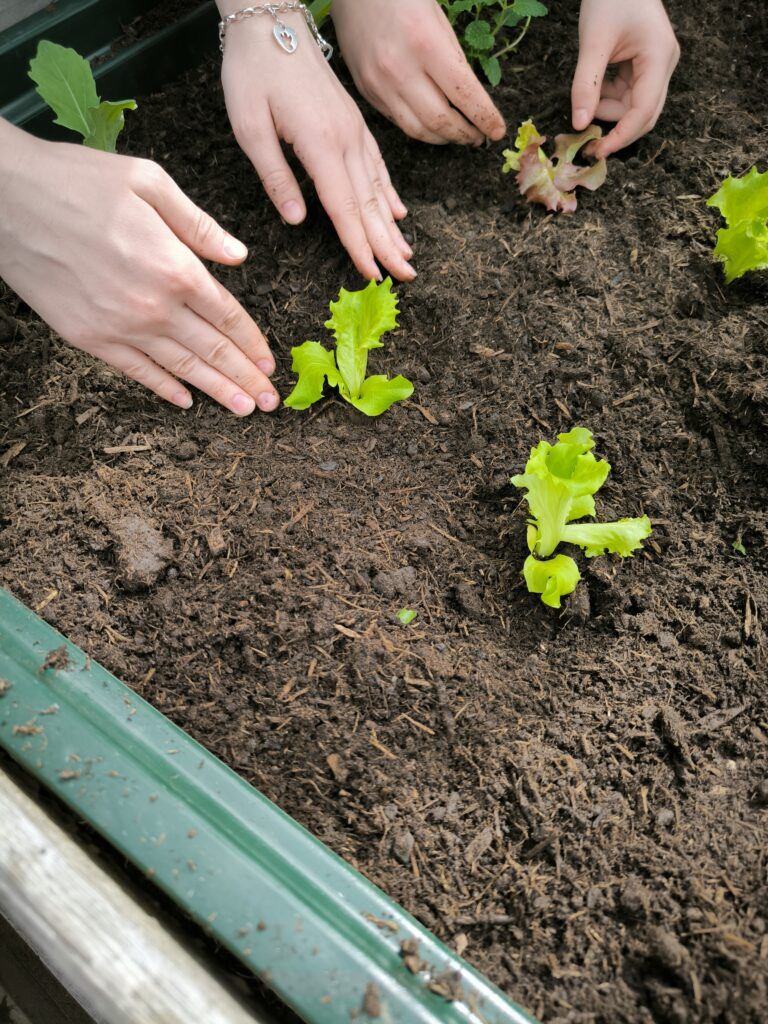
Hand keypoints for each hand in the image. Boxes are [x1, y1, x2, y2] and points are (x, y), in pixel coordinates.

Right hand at [0, 123, 278, 414]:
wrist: (6, 201)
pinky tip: (186, 401)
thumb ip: (199, 225)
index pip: (228, 315)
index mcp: (175, 267)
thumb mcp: (149, 182)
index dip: (253, 343)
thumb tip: (238, 256)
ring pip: (182, 369)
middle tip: (270, 403)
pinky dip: (165, 388)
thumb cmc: (77, 181)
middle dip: (246, 379)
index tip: (270, 363)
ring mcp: (121, 327)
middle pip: (213, 351)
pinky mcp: (90, 338)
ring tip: (244, 410)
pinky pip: (138, 372)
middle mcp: (154, 306)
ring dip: (217, 392)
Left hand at [218, 6, 413, 281]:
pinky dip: (389, 192)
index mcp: (320, 145)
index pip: (343, 208)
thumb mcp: (250, 128)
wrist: (272, 23)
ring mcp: (354, 131)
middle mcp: (345, 141)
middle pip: (369, 205)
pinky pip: (377, 165)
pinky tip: (398, 212)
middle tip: (406, 277)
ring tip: (407, 254)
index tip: (372, 273)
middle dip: (387, 245)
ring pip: (378, 188)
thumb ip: (276, 177)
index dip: (359, 245)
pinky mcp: (353, 123)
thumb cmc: (253, 73)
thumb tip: (297, 220)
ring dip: (393, 225)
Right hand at [331, 0, 505, 145]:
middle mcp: (400, 69)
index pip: (464, 94)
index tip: (497, 130)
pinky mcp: (367, 92)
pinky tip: (432, 125)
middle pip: (440, 120)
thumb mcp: (437, 17)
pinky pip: (398, 121)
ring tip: (458, 136)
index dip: (484, 118)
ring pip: (418, 130)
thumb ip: (453, 58)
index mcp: (425, 43)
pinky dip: (420, 128)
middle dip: (465, 134)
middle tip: (478, 137)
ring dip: (443, 138)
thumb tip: (470, 100)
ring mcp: (379, 84)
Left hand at [572, 0, 679, 158]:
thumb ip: (585, 85)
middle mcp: (664, 65)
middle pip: (644, 115)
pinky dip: (609, 98)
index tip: (597, 151)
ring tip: (587, 96)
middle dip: (616, 129)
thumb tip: (579, 124)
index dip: (621, 136)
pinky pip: (628, 94)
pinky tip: (595, 87)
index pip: (643, 111)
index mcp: (659, 58)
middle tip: (587, 142)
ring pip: (634, 107)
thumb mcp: (593, 42)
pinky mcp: (645, 65)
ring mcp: (657, 65)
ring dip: (609, 111)